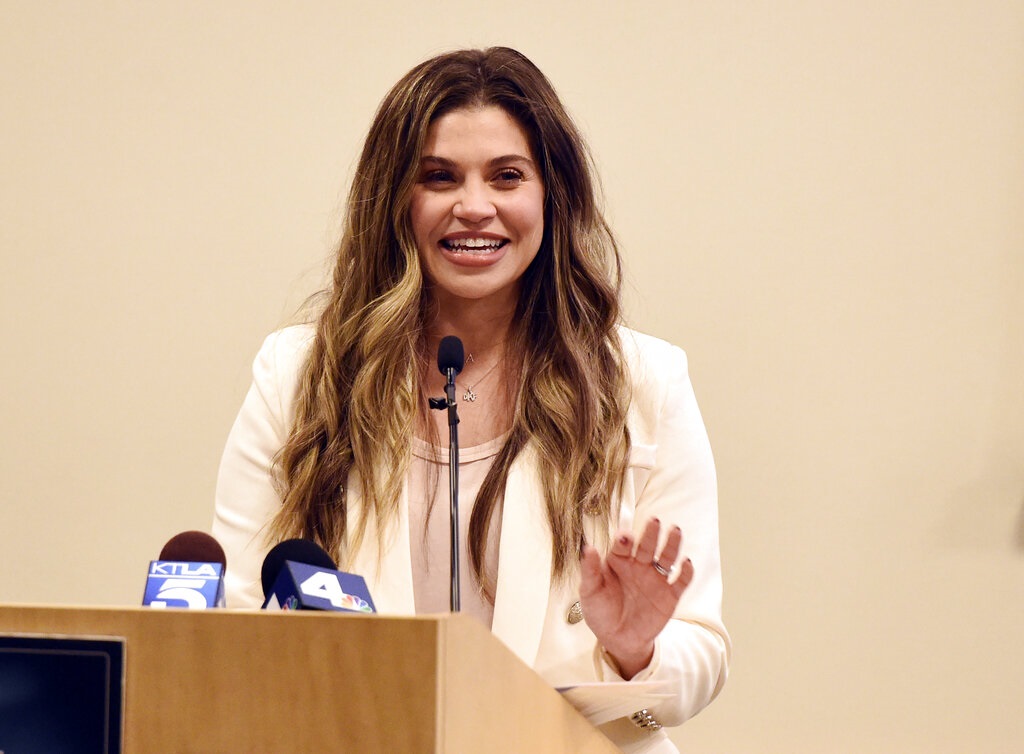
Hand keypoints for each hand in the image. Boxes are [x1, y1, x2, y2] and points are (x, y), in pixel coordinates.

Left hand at [579, 517, 693, 678]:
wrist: (617, 640)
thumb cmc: (600, 612)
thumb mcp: (589, 592)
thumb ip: (590, 571)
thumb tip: (588, 548)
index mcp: (619, 561)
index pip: (623, 545)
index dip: (624, 539)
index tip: (624, 536)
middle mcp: (639, 565)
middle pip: (647, 546)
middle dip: (650, 534)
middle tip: (654, 521)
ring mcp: (655, 579)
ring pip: (666, 558)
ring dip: (672, 544)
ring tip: (676, 531)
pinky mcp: (669, 595)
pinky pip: (680, 581)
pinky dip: (686, 572)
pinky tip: (686, 562)